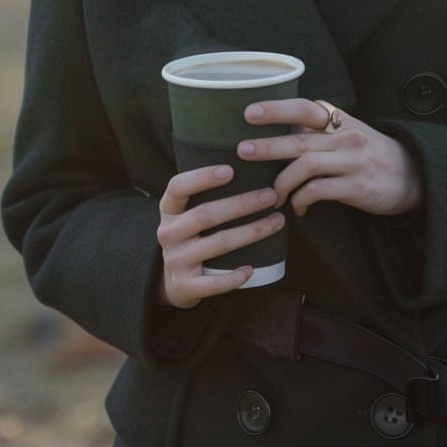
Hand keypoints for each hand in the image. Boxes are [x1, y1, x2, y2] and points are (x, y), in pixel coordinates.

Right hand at [156, 165, 284, 308]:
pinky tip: (251, 269)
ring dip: (251, 232)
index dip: (202, 177)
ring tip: (277, 221)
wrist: (174, 281)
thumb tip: (252, 161)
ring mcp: (176, 261)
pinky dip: (233, 278)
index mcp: (169, 210)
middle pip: (206, 214)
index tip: (231, 170)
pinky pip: (212, 283)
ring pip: (218, 245)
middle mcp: (168, 233)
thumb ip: (206, 193)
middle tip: (271, 195)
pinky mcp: (185, 286)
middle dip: (242, 204)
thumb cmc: (192, 235)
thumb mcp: (187, 213)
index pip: (178, 187)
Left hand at [238, 99, 421, 218]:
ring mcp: (352, 161)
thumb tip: (277, 136)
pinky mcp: (356, 186)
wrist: (413, 176)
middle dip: (268, 145)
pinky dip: (302, 199)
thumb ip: (320, 133)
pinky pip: (319, 191)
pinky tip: (297, 207)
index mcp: (340, 120)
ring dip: (282, 181)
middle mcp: (346, 136)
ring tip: (270, 194)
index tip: (250, 113)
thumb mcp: (350, 133)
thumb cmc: (372, 155)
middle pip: (299, 139)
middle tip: (243, 151)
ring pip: (306, 166)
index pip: (305, 109)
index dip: (277, 109)